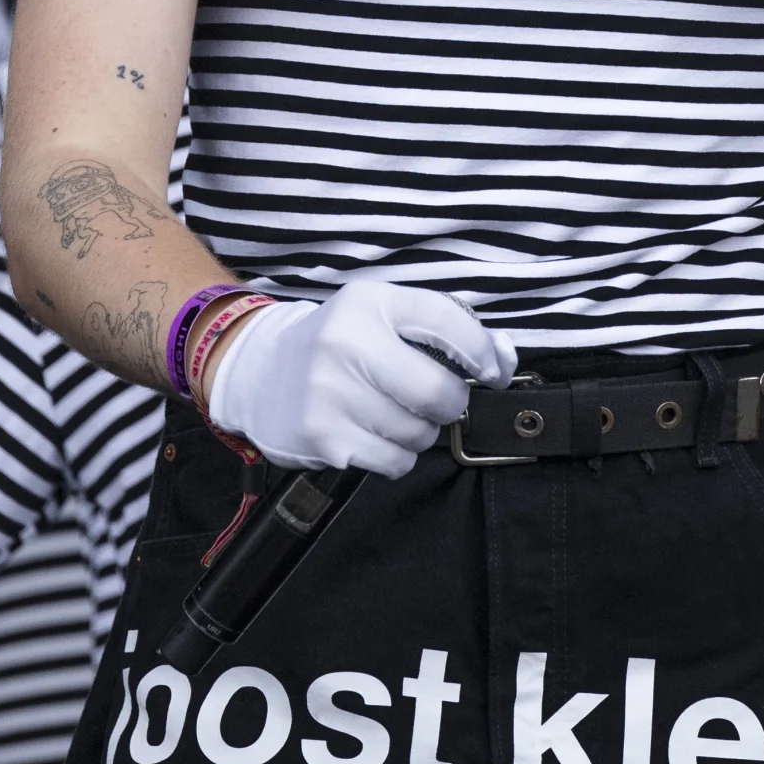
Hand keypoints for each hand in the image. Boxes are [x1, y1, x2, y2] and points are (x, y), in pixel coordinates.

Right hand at [202, 277, 510, 478]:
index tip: (492, 371)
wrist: (258, 370)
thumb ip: (445, 329)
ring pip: (419, 433)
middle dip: (451, 404)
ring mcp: (330, 394)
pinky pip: (394, 462)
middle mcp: (346, 343)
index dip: (484, 353)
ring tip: (391, 412)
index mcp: (367, 302)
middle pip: (438, 392)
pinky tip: (372, 433)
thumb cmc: (338, 343)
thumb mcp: (382, 315)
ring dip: (420, 432)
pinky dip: (396, 455)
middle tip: (437, 401)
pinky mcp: (323, 438)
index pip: (448, 322)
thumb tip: (504, 360)